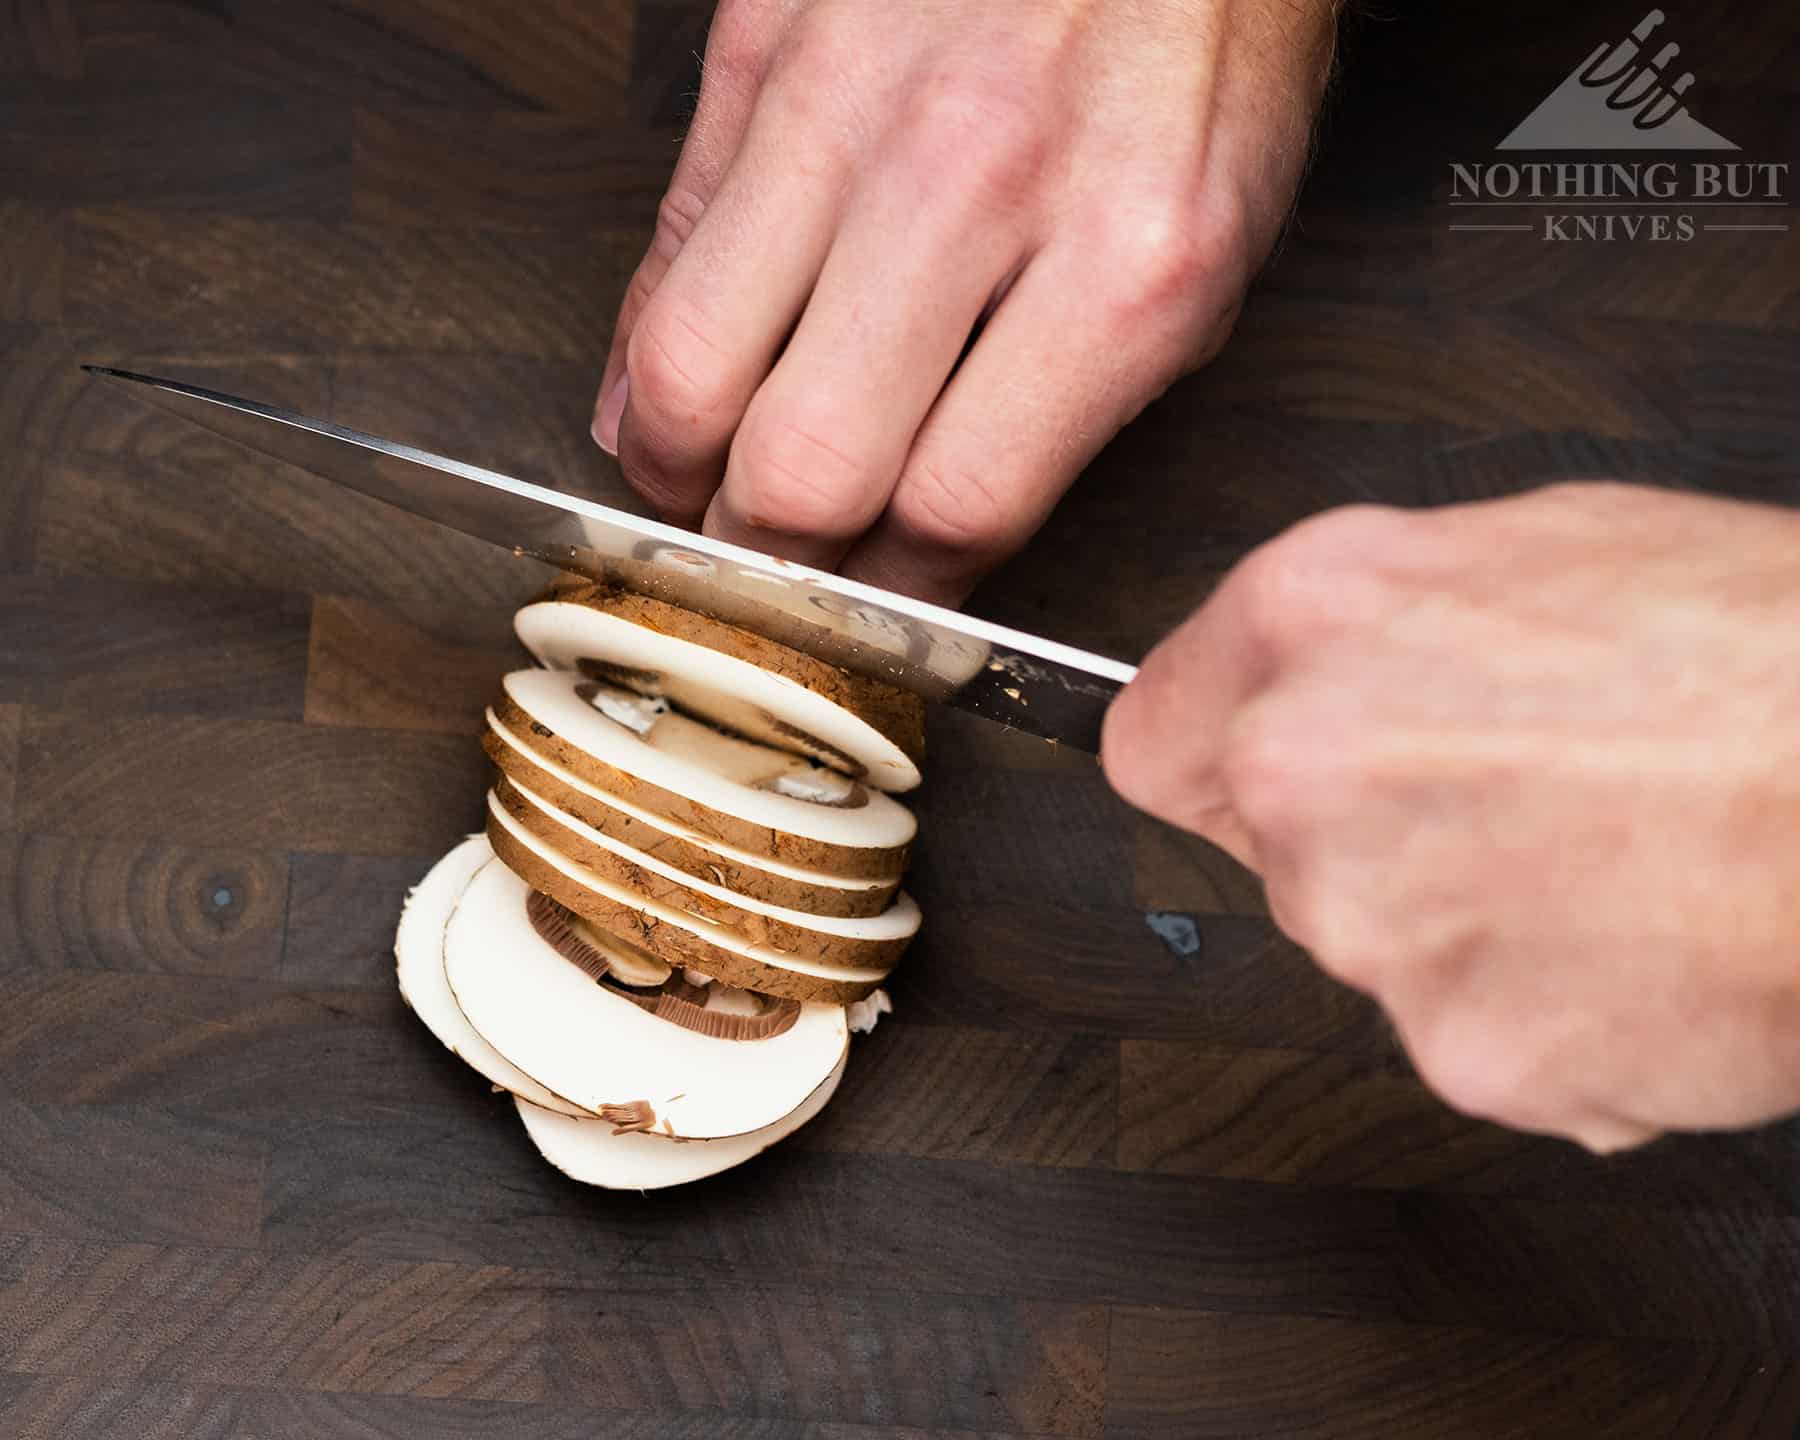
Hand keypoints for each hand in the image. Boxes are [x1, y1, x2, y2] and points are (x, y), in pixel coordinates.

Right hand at [594, 0, 1338, 605]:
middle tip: (770, 577)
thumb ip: (1074, 404)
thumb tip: (928, 523)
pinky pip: (670, 239)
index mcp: (1128, 263)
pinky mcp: (765, 44)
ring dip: (676, 472)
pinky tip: (653, 396)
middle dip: (771, 563)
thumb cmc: (1209, 44)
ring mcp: (855, 108)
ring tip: (690, 498)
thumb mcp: (1216, 251)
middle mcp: (980, 183)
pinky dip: (643, 347)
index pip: (955, 508)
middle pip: (808, 466)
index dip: (895, 598)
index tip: (875, 616)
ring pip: (697, 366)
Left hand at [1102, 483, 1799, 1152]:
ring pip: (1373, 948)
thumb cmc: (1759, 651)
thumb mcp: (1539, 550)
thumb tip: (1329, 677)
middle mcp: (1304, 767)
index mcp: (1309, 619)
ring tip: (1606, 870)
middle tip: (1517, 811)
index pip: (1154, 740)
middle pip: (1271, 852)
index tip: (1255, 785)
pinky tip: (1635, 953)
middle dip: (1367, 844)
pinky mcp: (1462, 1050)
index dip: (1216, 767)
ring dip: (1461, 931)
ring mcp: (1373, 921)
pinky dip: (1544, 1021)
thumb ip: (1381, 629)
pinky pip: (1471, 1043)